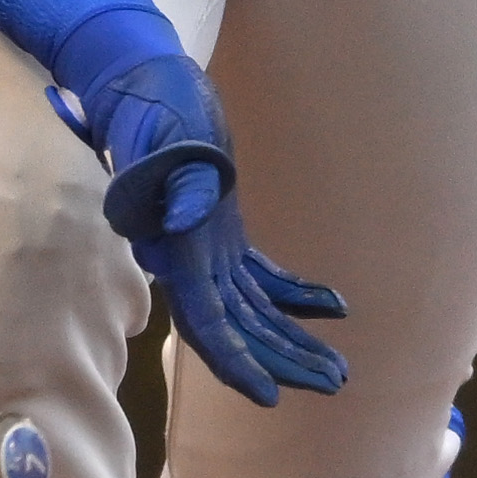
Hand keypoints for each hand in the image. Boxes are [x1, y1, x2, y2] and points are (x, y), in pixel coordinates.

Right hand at [49, 49, 350, 406]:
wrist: (139, 81)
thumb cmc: (150, 106)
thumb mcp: (159, 134)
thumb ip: (173, 181)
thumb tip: (186, 221)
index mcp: (173, 248)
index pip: (204, 321)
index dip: (235, 361)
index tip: (270, 396)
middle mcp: (187, 261)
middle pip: (236, 328)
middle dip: (281, 361)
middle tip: (334, 384)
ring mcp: (205, 250)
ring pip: (251, 311)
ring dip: (291, 340)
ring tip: (337, 368)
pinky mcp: (220, 233)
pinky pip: (259, 278)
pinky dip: (293, 296)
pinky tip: (331, 308)